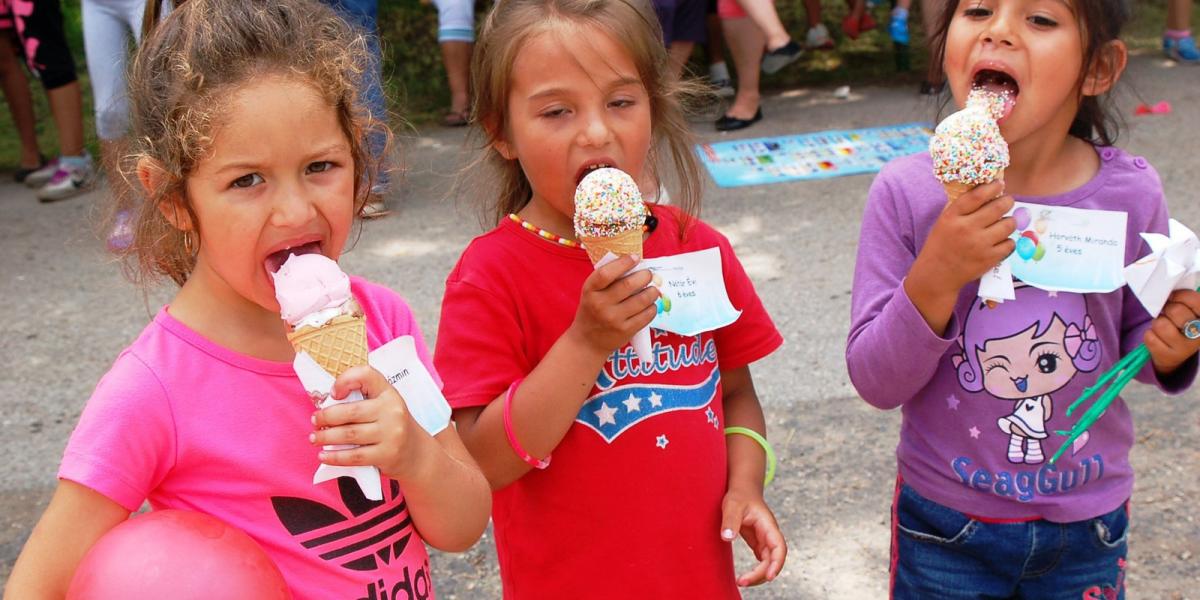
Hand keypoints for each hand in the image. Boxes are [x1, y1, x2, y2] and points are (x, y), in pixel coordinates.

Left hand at [311, 365, 430, 479]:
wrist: (416, 453)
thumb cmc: (392, 425)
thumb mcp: (384, 405)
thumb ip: (362, 400)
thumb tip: (326, 405)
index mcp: (389, 393)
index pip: (366, 375)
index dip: (345, 380)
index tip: (333, 393)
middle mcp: (392, 411)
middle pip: (351, 411)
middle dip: (326, 417)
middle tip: (315, 421)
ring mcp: (391, 434)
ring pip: (349, 434)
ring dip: (325, 437)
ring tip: (315, 439)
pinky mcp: (387, 454)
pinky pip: (354, 456)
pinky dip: (335, 457)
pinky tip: (324, 456)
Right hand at [567, 254, 659, 356]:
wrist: (587, 342)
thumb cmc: (592, 311)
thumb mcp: (591, 293)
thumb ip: (608, 280)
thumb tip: (635, 264)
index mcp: (590, 291)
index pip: (606, 273)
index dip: (623, 263)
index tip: (635, 258)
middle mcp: (600, 304)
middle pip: (628, 285)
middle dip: (644, 276)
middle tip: (648, 274)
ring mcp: (613, 319)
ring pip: (642, 300)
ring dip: (652, 292)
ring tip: (653, 290)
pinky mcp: (626, 331)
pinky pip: (647, 315)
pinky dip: (652, 307)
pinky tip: (650, 304)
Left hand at [720, 487, 786, 586]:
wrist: (742, 491)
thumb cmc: (739, 496)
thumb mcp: (732, 505)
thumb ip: (730, 520)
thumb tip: (727, 538)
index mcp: (768, 525)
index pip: (779, 547)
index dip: (777, 563)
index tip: (769, 576)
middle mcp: (770, 535)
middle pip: (773, 559)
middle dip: (761, 574)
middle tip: (742, 581)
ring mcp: (765, 540)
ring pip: (768, 563)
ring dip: (758, 575)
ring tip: (741, 581)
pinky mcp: (758, 543)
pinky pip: (762, 561)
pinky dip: (756, 571)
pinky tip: (745, 578)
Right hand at [911, 180, 1015, 296]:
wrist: (936, 274)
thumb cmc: (941, 245)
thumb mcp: (944, 222)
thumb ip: (962, 208)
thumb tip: (987, 191)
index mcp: (952, 217)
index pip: (977, 196)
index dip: (992, 187)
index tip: (999, 184)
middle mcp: (966, 229)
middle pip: (998, 207)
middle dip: (1007, 202)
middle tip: (1007, 202)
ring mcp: (979, 244)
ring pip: (1008, 224)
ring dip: (1009, 221)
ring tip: (1003, 223)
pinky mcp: (989, 259)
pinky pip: (1010, 244)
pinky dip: (1008, 241)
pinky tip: (1000, 241)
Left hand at [1145, 289, 1199, 374]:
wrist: (1175, 353)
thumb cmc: (1181, 325)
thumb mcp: (1190, 312)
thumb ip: (1185, 300)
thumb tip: (1168, 289)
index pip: (1195, 300)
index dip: (1179, 295)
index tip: (1172, 297)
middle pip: (1176, 311)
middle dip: (1167, 309)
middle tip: (1167, 314)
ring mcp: (1186, 348)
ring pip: (1161, 324)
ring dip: (1157, 323)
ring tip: (1163, 327)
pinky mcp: (1169, 356)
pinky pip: (1150, 337)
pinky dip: (1149, 334)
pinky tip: (1158, 338)